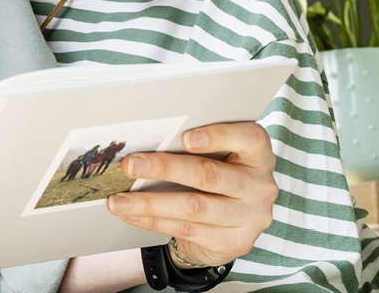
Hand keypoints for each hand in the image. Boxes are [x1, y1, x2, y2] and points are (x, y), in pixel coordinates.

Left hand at [106, 121, 276, 266]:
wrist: (230, 225)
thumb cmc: (217, 175)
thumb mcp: (219, 157)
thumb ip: (196, 145)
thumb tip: (146, 137)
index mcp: (259, 155)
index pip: (250, 138)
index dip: (218, 136)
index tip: (184, 138)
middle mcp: (260, 186)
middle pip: (210, 174)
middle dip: (165, 168)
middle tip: (130, 165)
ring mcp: (249, 217)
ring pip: (194, 207)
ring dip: (150, 203)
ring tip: (118, 200)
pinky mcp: (233, 242)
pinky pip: (186, 229)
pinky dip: (153, 221)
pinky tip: (131, 214)